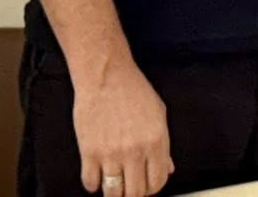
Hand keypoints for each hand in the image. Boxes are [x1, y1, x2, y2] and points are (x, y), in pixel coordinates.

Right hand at [73, 57, 172, 196]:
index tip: (146, 186)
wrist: (105, 73)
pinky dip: (93, 184)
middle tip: (129, 187)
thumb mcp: (158, 113)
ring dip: (114, 193)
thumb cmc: (131, 88)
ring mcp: (111, 153)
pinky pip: (90, 183)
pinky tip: (97, 174)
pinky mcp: (89, 151)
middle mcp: (135, 150)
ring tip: (114, 184)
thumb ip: (164, 144)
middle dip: (134, 194)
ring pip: (113, 193)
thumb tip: (167, 167)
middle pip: (135, 193)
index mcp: (156, 141)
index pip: (157, 182)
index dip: (152, 188)